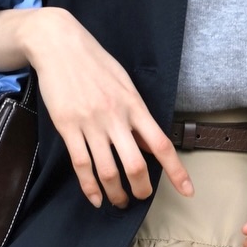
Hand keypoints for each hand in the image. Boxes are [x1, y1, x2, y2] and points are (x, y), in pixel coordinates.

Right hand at [0, 7, 193, 209]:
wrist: (59, 45)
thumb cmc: (95, 63)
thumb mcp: (124, 84)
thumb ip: (137, 115)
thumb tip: (149, 145)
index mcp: (134, 105)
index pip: (161, 144)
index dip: (176, 171)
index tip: (188, 191)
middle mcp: (115, 116)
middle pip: (135, 164)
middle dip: (142, 188)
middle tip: (141, 197)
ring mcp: (90, 123)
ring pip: (108, 170)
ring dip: (116, 193)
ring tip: (119, 202)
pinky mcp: (67, 127)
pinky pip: (81, 164)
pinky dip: (89, 187)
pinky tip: (95, 197)